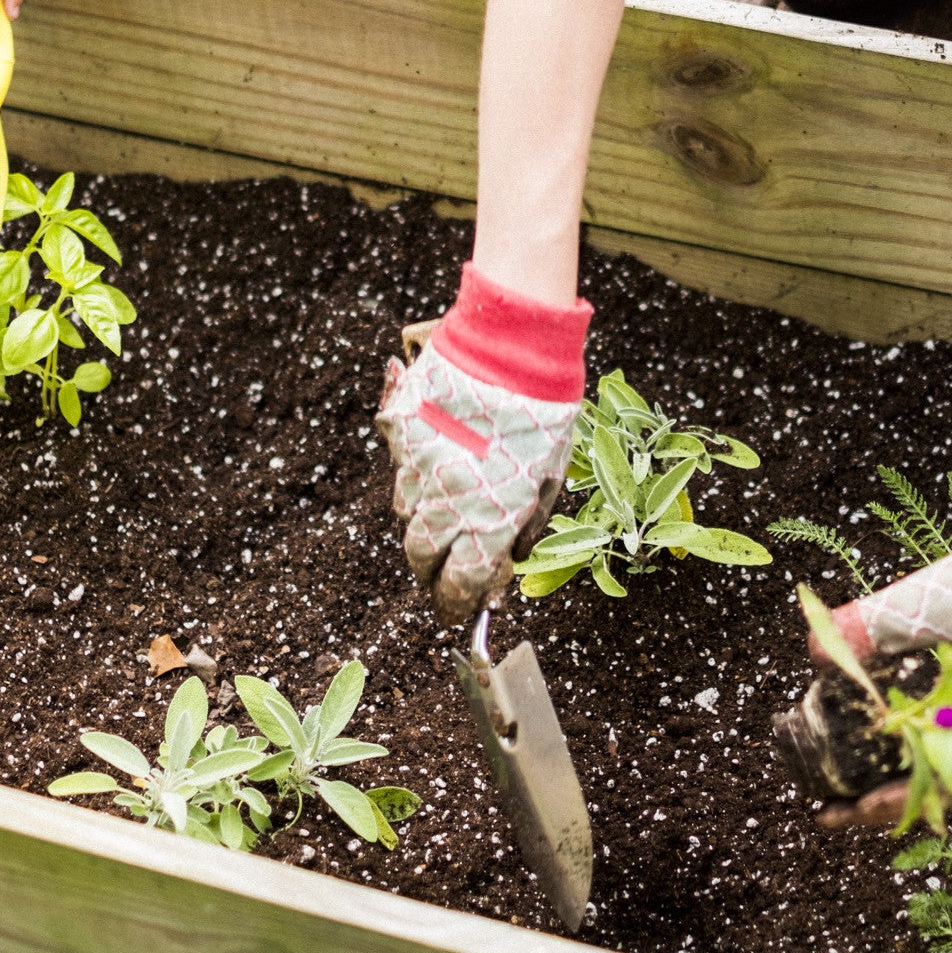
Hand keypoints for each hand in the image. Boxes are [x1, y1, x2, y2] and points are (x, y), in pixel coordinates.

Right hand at [376, 262, 588, 622]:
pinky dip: (414, 478)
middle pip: (421, 558)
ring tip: (449, 510)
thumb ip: (528, 524)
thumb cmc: (545, 408)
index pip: (460, 583)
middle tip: (445, 571)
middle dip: (432, 573)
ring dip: (424, 523)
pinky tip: (436, 466)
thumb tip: (509, 556)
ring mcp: (418, 464)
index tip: (460, 610)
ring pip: (406, 515)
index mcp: (489, 517)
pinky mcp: (401, 430)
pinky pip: (399, 468)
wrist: (512, 342)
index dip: (458, 604)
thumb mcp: (552, 477)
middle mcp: (446, 499)